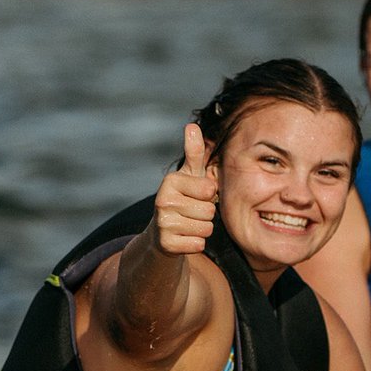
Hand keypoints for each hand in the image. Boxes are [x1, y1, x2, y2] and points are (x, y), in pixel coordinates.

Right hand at [152, 123, 217, 255]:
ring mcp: (163, 224)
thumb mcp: (189, 176)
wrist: (160, 234)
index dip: (208, 196)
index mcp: (170, 181)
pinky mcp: (166, 245)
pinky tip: (184, 238)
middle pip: (209, 211)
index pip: (210, 190)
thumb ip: (194, 152)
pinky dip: (196, 243)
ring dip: (202, 229)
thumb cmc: (182, 199)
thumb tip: (192, 126)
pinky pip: (199, 244)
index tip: (195, 196)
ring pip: (206, 228)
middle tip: (191, 213)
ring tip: (188, 224)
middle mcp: (162, 201)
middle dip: (206, 214)